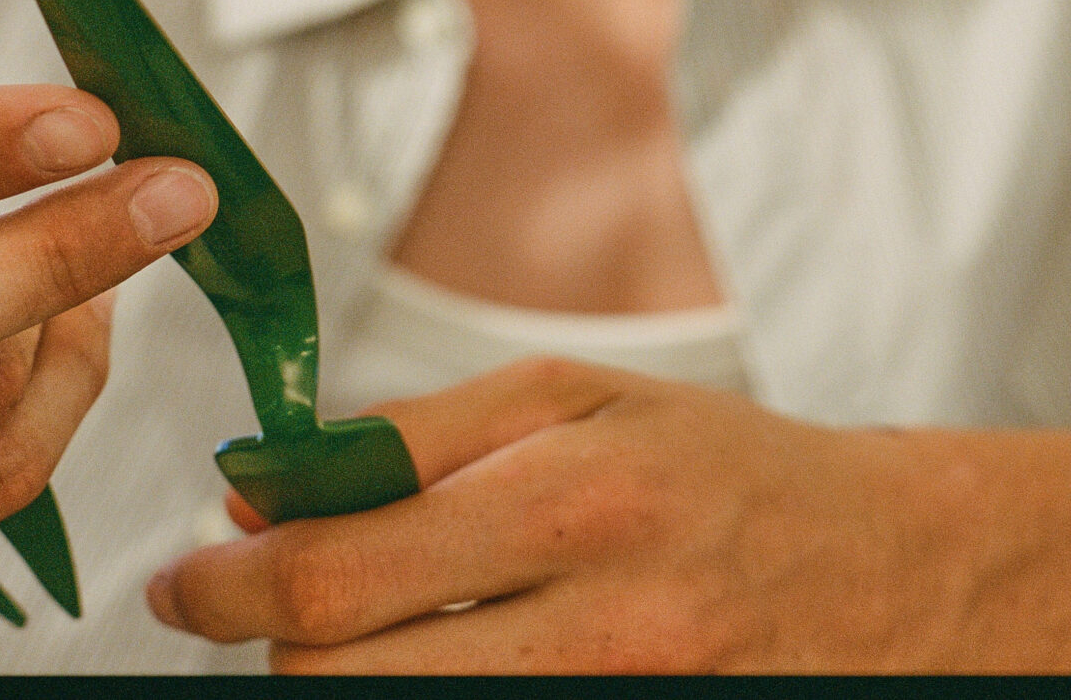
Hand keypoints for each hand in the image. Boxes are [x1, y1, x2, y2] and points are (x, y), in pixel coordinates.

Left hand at [145, 356, 944, 671]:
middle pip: (342, 685)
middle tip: (264, 604)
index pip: (336, 582)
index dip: (223, 589)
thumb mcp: (572, 399)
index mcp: (572, 505)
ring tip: (366, 628)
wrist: (888, 576)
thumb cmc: (715, 470)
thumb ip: (409, 439)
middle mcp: (598, 634)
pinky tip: (443, 661)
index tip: (183, 580)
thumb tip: (257, 490)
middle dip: (270, 647)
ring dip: (343, 683)